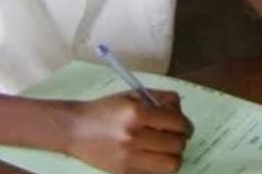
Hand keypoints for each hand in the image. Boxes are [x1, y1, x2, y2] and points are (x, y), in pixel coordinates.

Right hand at [66, 91, 190, 173]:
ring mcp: (129, 157)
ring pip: (171, 165)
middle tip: (174, 137)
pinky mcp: (124, 172)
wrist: (75, 129)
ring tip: (165, 149)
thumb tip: (180, 113)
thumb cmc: (105, 109)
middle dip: (180, 140)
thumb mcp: (132, 95)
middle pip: (177, 145)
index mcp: (137, 113)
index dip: (186, 126)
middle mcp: (134, 136)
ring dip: (173, 157)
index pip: (177, 124)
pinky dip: (159, 166)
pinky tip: (152, 156)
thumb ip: (160, 100)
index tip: (184, 127)